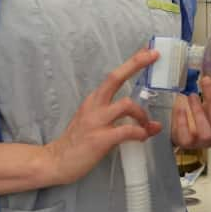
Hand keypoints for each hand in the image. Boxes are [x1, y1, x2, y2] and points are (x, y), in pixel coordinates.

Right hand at [44, 48, 163, 186]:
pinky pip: (126, 130)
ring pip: (126, 104)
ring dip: (142, 114)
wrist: (56, 161)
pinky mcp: (100, 138)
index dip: (132, 62)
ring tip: (146, 126)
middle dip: (136, 64)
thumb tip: (153, 125)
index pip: (114, 76)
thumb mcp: (100, 127)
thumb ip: (125, 123)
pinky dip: (139, 132)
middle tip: (154, 55)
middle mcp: (94, 106)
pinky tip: (142, 137)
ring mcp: (96, 121)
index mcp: (94, 100)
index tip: (148, 50)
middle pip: (115, 78)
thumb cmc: (79, 143)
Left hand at [171, 76, 210, 149]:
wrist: (187, 123)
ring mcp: (205, 142)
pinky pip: (186, 136)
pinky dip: (182, 121)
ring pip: (205, 132)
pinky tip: (181, 107)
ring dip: (198, 111)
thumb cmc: (207, 111)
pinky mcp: (188, 143)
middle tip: (206, 82)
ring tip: (192, 95)